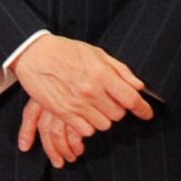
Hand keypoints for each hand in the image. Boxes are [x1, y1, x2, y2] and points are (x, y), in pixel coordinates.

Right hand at [6, 34, 151, 162]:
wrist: (33, 54)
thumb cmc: (66, 50)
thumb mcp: (96, 53)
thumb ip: (120, 70)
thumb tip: (138, 86)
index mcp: (102, 74)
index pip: (131, 99)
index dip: (143, 109)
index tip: (147, 114)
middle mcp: (91, 91)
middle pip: (118, 115)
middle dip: (117, 110)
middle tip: (109, 102)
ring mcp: (76, 103)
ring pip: (103, 125)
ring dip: (102, 118)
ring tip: (94, 107)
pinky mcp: (63, 112)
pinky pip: (85, 130)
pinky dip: (87, 126)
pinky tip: (83, 114)